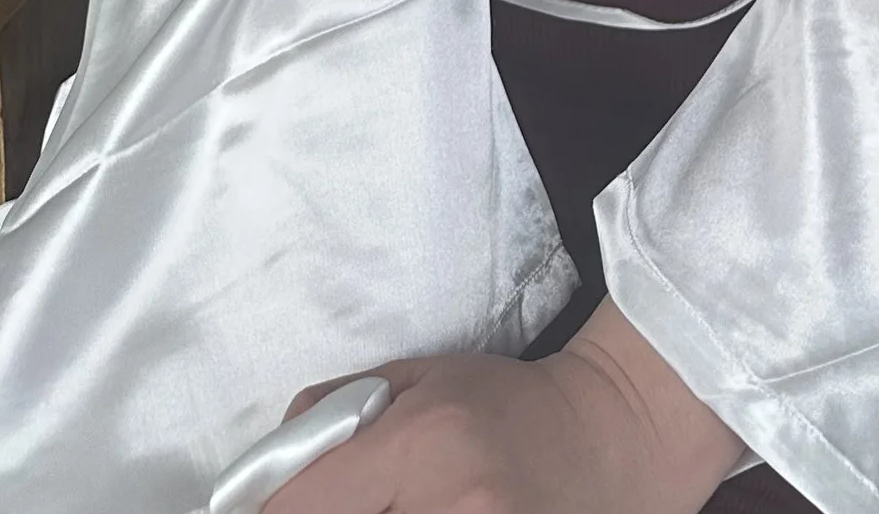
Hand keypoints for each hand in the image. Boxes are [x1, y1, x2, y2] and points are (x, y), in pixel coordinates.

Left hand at [272, 311, 743, 513]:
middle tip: (339, 503)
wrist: (611, 439)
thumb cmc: (511, 403)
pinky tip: (424, 512)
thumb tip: (272, 458)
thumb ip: (342, 409)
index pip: (301, 505)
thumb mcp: (424, 378)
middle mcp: (449, 508)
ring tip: (400, 502)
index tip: (267, 507)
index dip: (270, 509)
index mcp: (424, 444)